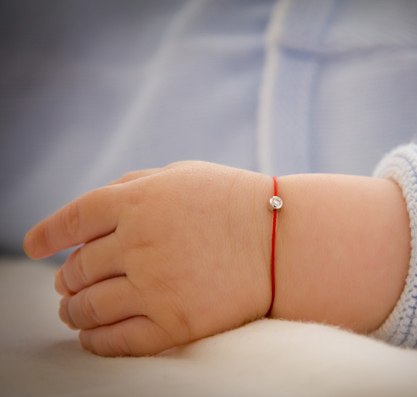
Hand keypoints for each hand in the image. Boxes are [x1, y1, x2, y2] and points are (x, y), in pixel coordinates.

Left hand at [23, 161, 271, 355]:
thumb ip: (131, 187)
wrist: (283, 240)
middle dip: (67, 278)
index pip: (72, 220)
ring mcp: (155, 286)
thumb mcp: (180, 175)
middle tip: (69, 284)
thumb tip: (88, 216)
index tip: (33, 247)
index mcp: (137, 202)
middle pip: (76, 269)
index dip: (45, 234)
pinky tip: (92, 337)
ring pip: (88, 307)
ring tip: (73, 312)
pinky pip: (116, 341)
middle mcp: (139, 243)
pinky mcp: (174, 323)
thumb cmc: (232, 203)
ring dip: (73, 312)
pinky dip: (95, 341)